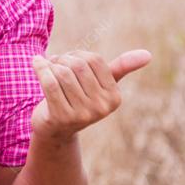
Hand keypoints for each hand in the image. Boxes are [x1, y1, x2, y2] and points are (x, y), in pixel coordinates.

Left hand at [30, 48, 151, 141]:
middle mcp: (101, 108)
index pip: (94, 60)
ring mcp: (82, 115)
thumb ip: (121, 68)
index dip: (77, 54)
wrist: (55, 129)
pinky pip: (49, 83)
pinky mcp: (61, 117)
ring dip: (49, 65)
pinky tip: (36, 62)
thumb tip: (148, 54)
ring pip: (62, 73)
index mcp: (114, 97)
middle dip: (62, 59)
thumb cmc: (77, 100)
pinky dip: (40, 68)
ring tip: (45, 67)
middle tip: (53, 63)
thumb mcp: (100, 85)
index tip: (67, 59)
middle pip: (77, 65)